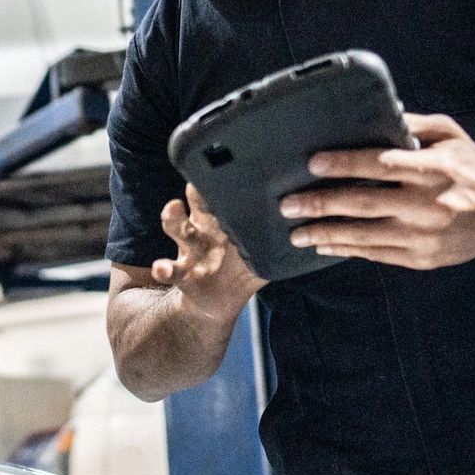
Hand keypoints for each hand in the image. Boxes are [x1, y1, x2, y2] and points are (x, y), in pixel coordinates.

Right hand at [155, 183, 267, 319]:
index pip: (224, 196)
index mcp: (227, 221)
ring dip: (173, 216)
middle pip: (199, 203)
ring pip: (178, 226)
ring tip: (172, 209)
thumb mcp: (263, 256)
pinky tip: (161, 267)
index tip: (227, 173)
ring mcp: (191, 249)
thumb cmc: (244, 271)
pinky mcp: (181, 273)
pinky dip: (163, 268)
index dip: (224, 184)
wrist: (221, 301)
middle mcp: (206, 228)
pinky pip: (169, 269)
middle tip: (202, 182)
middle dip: (199, 192)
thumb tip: (313, 227)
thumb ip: (280, 243)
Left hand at [279, 113, 474, 269]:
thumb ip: (412, 124)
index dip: (345, 163)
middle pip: (365, 204)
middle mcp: (429, 205)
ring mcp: (425, 237)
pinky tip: (323, 246)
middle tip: (287, 203)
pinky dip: (347, 250)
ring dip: (325, 234)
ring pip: (365, 236)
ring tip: (295, 232)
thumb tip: (373, 111)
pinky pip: (377, 256)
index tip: (312, 162)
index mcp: (435, 169)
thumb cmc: (474, 166)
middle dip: (321, 204)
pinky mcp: (424, 259)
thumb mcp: (450, 135)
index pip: (381, 165)